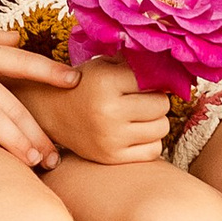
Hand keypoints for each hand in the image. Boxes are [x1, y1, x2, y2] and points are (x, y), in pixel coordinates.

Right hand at [53, 56, 173, 167]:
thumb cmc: (84, 85)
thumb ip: (133, 62)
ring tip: (139, 116)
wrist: (51, 112)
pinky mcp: (112, 157)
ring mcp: (110, 137)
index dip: (153, 78)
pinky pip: (153, 150)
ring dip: (155, 121)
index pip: (153, 79)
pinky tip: (136, 133)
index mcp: (106, 82)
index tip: (145, 80)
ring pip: (162, 128)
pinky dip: (150, 141)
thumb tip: (170, 66)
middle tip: (143, 99)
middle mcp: (108, 111)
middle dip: (156, 100)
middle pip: (162, 105)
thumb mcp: (102, 64)